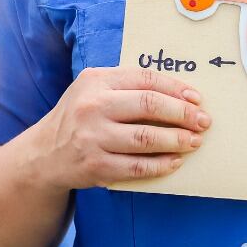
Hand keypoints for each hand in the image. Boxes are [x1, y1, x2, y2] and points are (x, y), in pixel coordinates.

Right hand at [26, 66, 209, 188]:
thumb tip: (178, 92)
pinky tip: (175, 161)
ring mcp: (93, 138)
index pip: (145, 79)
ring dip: (177, 141)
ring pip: (146, 138)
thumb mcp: (93, 89)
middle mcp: (93, 107)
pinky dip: (161, 165)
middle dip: (183, 114)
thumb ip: (126, 85)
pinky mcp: (96, 166)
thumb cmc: (78, 116)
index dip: (176, 89)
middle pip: (149, 105)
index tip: (197, 99)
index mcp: (95, 81)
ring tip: (194, 142)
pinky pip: (137, 167)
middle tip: (203, 122)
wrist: (43, 154)